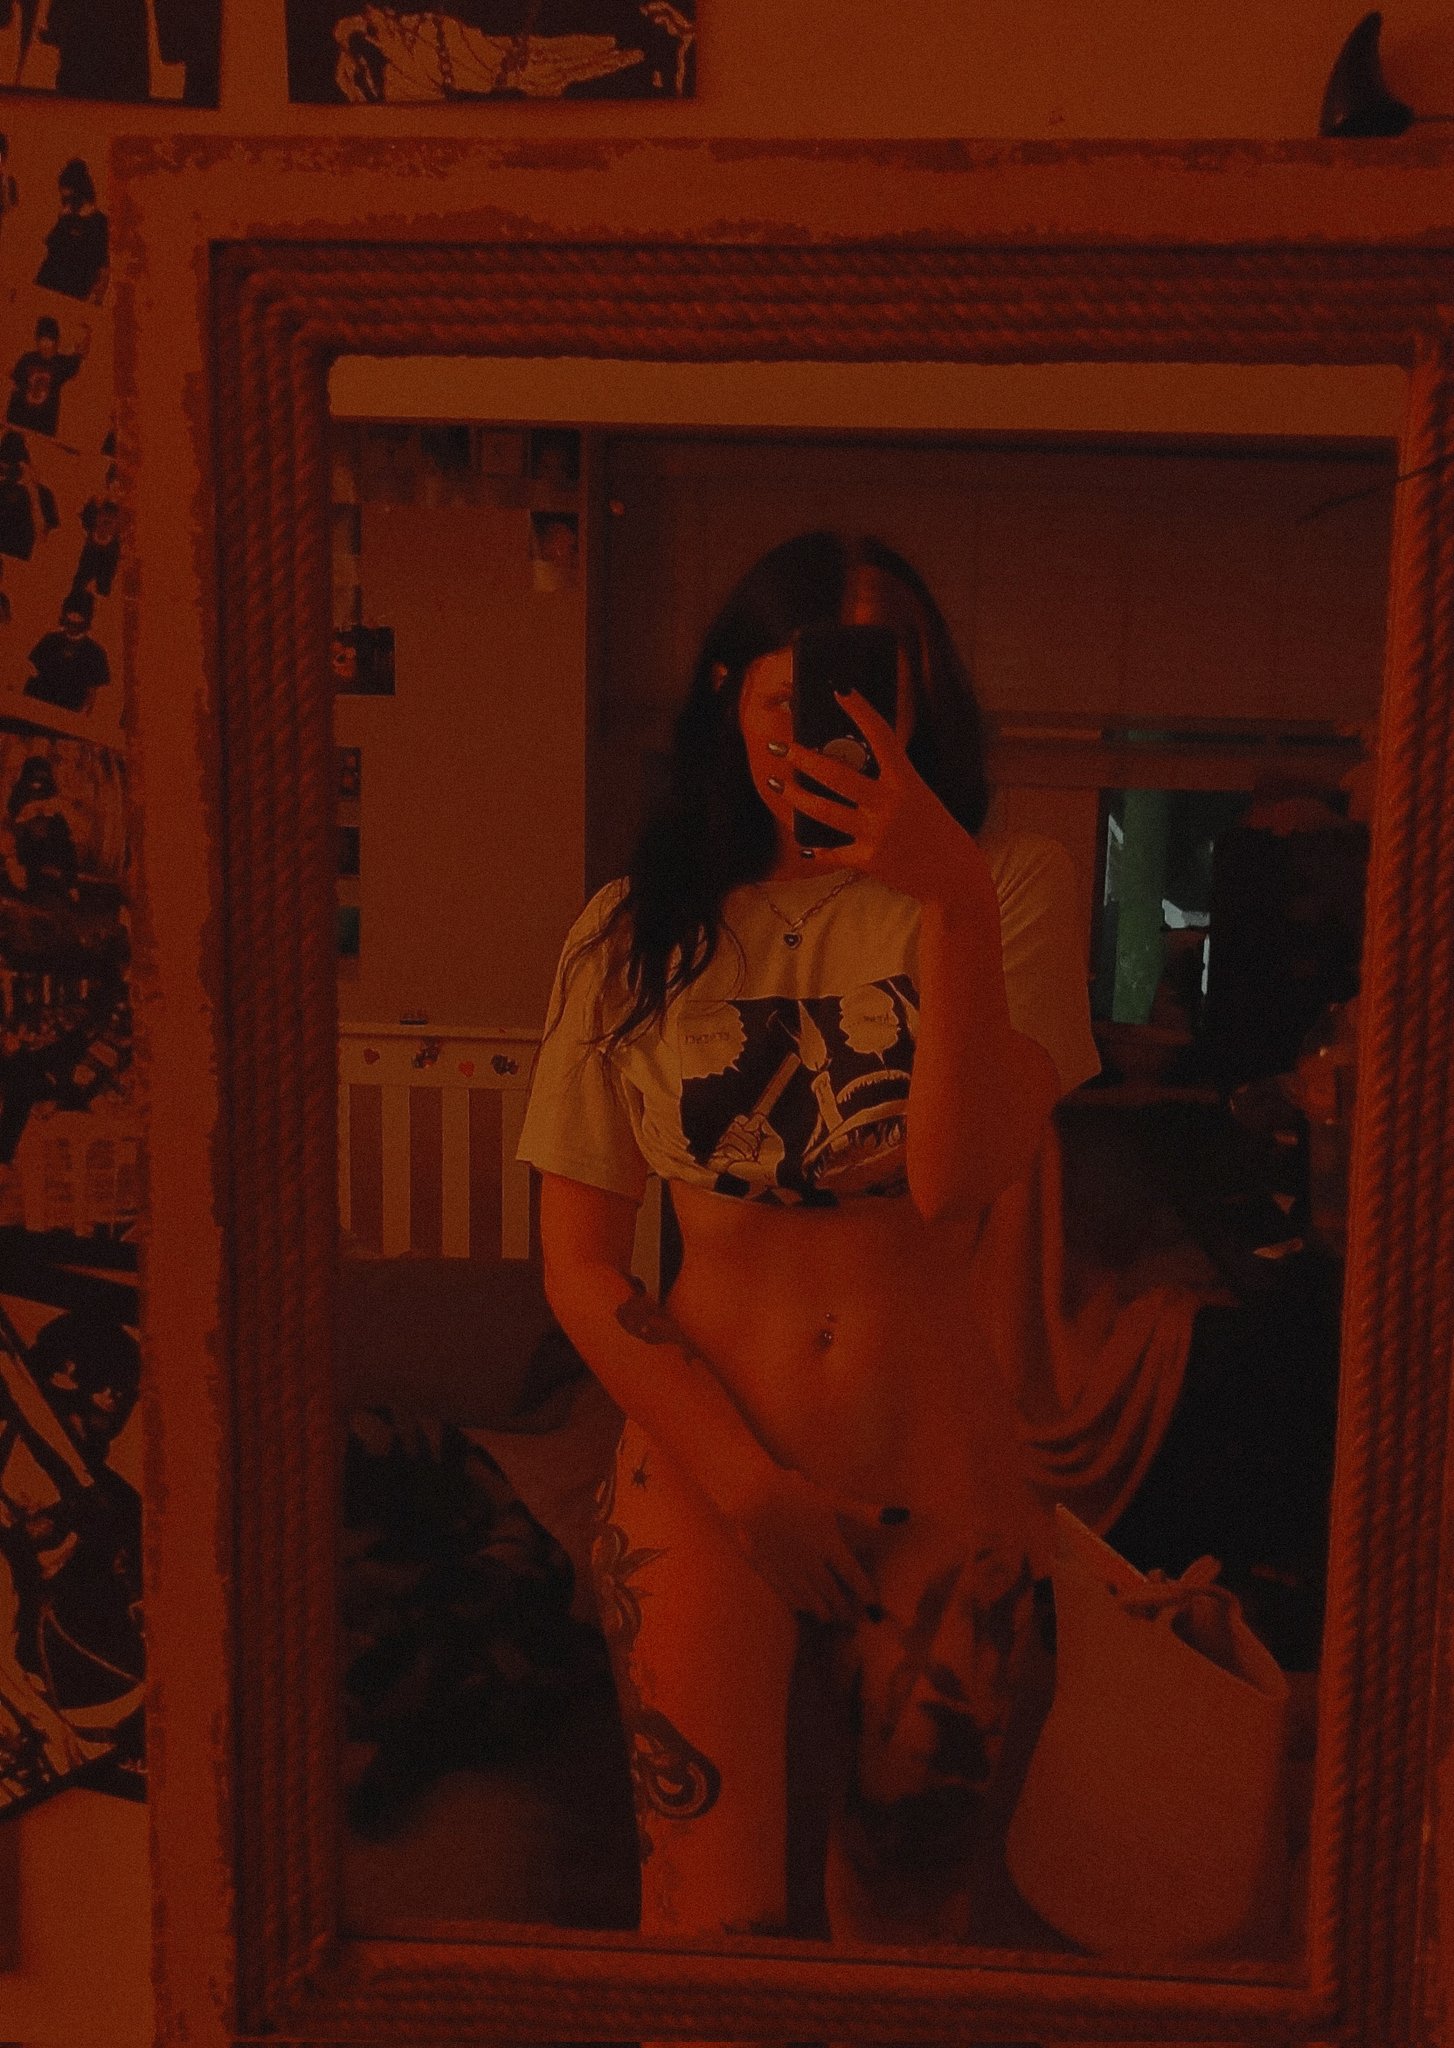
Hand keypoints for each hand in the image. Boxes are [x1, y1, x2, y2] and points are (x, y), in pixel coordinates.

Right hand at [716, 1463, 890, 1624]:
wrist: (750, 1495)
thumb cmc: (795, 1492)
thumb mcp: (833, 1498)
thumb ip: (866, 1512)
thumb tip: (903, 1516)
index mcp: (831, 1546)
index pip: (854, 1576)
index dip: (866, 1592)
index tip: (874, 1607)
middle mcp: (813, 1564)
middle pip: (832, 1591)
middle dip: (843, 1607)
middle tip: (851, 1620)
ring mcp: (790, 1570)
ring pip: (811, 1597)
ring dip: (823, 1610)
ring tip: (830, 1619)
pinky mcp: (770, 1571)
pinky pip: (788, 1594)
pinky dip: (799, 1604)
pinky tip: (803, 1608)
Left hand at [781, 690, 976, 902]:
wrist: (954, 876)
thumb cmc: (936, 830)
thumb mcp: (918, 795)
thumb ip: (890, 780)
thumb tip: (854, 761)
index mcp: (906, 781)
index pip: (881, 736)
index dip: (860, 711)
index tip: (840, 691)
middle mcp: (890, 803)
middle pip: (836, 775)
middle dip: (803, 758)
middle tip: (780, 745)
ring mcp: (877, 832)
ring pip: (825, 811)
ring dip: (796, 796)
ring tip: (777, 783)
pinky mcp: (869, 859)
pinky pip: (833, 852)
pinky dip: (818, 848)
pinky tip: (806, 844)